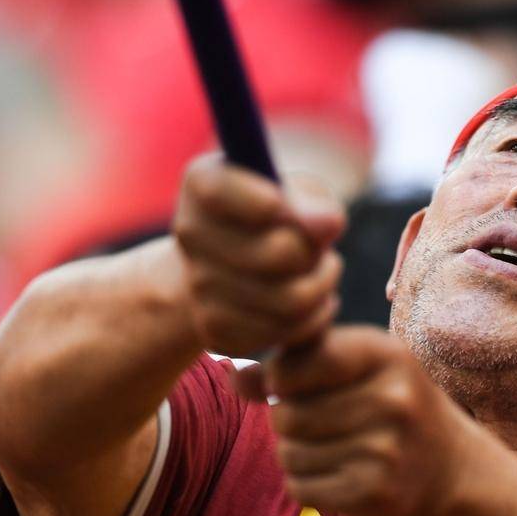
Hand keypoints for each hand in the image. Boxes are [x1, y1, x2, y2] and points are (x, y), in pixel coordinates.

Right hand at [172, 154, 344, 362]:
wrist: (240, 261)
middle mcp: (190, 234)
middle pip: (279, 253)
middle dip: (314, 252)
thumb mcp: (301, 192)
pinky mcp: (216, 330)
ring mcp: (198, 287)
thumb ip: (315, 201)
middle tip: (320, 248)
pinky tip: (308, 301)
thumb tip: (326, 224)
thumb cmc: (280, 215)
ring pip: (290, 300)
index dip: (262, 202)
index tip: (281, 204)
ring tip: (322, 271)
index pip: (221, 191)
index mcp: (202, 183)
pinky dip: (311, 319)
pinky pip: (285, 332)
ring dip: (322, 285)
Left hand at [268, 326, 487, 515]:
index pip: (295, 365)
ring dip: (294, 453)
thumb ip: (294, 364)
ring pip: (289, 454)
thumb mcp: (354, 366)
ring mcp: (387, 451)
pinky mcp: (376, 493)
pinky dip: (305, 483)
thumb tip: (233, 377)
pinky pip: (301, 488)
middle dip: (286, 420)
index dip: (280, 378)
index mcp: (385, 355)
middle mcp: (392, 401)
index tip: (294, 384)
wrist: (446, 464)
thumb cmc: (388, 401)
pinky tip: (335, 473)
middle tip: (314, 422)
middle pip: (287, 415)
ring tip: (327, 447)